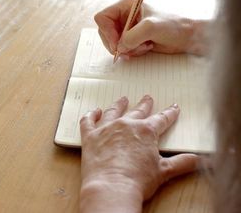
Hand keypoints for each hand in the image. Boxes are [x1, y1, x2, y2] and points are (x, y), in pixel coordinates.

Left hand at [79, 95, 199, 212]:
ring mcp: (106, 129)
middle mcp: (126, 125)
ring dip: (119, 105)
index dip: (169, 113)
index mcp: (146, 131)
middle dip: (144, 105)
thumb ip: (181, 163)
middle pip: (137, 112)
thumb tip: (196, 160)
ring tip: (123, 99)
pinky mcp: (90, 137)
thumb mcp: (164, 172)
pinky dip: (91, 115)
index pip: (162, 119)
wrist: (111, 186)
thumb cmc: (137, 180)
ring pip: (113, 111)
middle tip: (147, 98)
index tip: (173, 108)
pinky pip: (88, 121)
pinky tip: (94, 111)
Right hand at [94, 0, 207, 56]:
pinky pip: (122, 49)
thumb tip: (120, 47)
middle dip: (116, 43)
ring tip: (143, 47)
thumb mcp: (151, 28)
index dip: (106, 32)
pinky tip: (145, 48)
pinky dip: (131, 52)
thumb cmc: (173, 26)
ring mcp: (127, 27)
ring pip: (113, 43)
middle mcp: (124, 15)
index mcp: (125, 5)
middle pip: (105, 32)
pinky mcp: (131, 38)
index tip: (116, 44)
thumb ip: (132, 36)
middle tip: (127, 51)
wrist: (186, 37)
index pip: (103, 17)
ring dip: (126, 49)